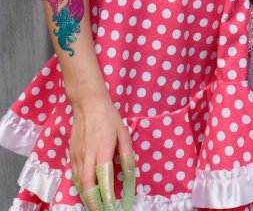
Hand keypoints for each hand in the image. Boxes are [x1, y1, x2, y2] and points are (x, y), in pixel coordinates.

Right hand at [69, 93, 134, 209]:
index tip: (112, 207)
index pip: (104, 178)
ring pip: (79, 182)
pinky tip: (86, 190)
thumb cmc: (109, 117)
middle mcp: (88, 156)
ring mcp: (77, 155)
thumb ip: (127, 156)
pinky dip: (80, 185)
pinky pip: (75, 174)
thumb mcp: (123, 133)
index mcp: (103, 150)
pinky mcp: (71, 154)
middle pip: (87, 185)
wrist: (87, 104)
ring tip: (95, 205)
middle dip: (93, 202)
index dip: (107, 195)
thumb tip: (130, 176)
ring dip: (86, 196)